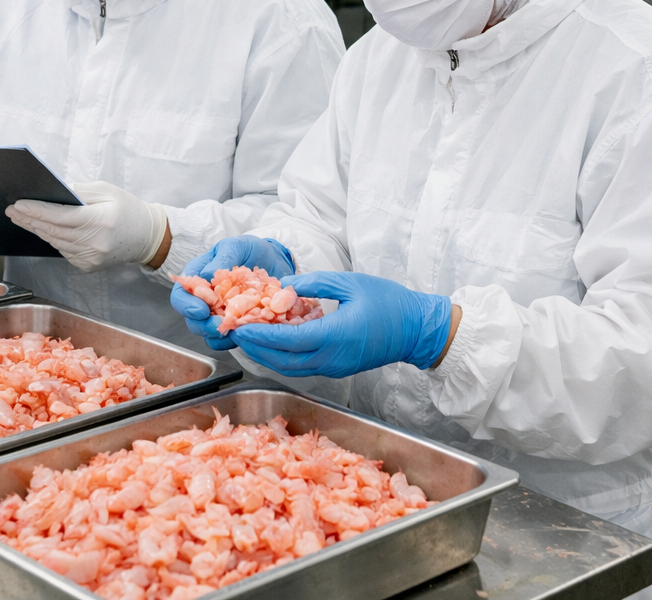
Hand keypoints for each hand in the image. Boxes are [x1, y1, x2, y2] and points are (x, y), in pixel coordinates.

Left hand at [6, 181, 166, 272]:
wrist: (147, 237)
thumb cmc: (128, 209)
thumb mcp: (106, 191)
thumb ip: (79, 192)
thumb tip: (54, 193)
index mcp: (100, 221)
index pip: (60, 217)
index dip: (37, 211)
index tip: (18, 204)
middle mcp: (94, 243)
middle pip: (53, 231)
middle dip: (30, 219)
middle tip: (12, 210)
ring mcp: (90, 258)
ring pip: (55, 242)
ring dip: (37, 229)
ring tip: (22, 218)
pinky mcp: (87, 266)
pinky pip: (63, 250)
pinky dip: (53, 239)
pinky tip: (44, 229)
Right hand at [170, 236, 294, 351]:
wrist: (274, 260)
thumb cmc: (250, 250)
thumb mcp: (236, 246)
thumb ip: (222, 258)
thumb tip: (206, 276)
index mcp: (198, 277)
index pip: (181, 295)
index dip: (187, 305)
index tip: (202, 309)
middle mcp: (204, 298)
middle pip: (192, 318)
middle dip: (203, 324)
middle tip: (219, 324)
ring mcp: (218, 312)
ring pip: (206, 332)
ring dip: (217, 335)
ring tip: (233, 330)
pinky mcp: (233, 323)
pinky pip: (225, 339)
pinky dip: (232, 340)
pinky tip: (243, 333)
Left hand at [228, 271, 453, 377]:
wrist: (417, 330)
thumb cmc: (389, 301)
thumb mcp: (350, 282)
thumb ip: (315, 283)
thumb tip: (284, 285)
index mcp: (335, 336)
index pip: (288, 340)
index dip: (260, 334)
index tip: (239, 326)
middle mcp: (332, 358)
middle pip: (283, 360)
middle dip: (256, 348)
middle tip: (234, 332)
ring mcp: (334, 367)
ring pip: (291, 368)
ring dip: (267, 355)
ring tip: (248, 337)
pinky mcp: (337, 368)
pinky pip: (303, 366)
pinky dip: (283, 356)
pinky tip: (274, 341)